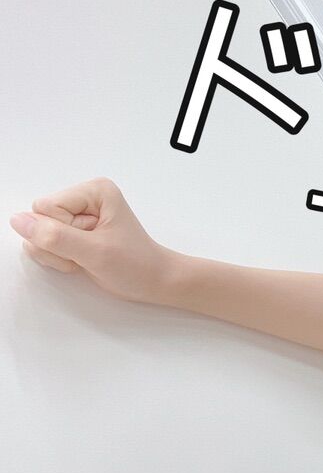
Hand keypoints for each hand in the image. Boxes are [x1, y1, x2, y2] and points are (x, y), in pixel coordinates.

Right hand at [9, 176, 177, 304]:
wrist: (153, 281)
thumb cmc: (135, 265)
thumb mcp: (94, 252)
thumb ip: (55, 237)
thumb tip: (18, 221)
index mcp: (93, 191)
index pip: (45, 208)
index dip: (60, 233)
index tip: (90, 244)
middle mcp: (83, 197)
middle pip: (38, 219)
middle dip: (58, 245)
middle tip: (88, 254)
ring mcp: (76, 214)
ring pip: (36, 234)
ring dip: (58, 254)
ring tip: (86, 258)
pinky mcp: (72, 230)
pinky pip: (43, 244)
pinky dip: (59, 258)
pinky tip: (81, 261)